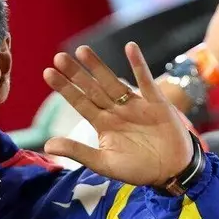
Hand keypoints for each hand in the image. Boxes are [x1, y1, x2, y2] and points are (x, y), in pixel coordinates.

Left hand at [43, 43, 193, 185]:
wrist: (171, 171)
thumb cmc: (137, 169)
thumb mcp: (104, 163)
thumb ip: (78, 152)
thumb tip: (47, 145)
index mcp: (103, 124)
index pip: (80, 103)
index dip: (65, 89)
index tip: (48, 73)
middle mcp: (116, 111)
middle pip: (92, 88)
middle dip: (77, 74)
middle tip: (59, 57)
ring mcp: (135, 105)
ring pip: (113, 82)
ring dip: (98, 67)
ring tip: (82, 51)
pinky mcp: (156, 103)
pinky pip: (146, 81)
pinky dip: (139, 65)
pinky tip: (130, 47)